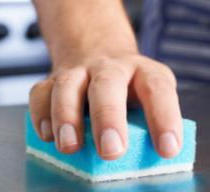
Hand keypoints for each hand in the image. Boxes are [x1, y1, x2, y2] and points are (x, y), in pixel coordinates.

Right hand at [29, 52, 181, 159]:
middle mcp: (111, 67)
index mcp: (144, 71)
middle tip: (112, 150)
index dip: (164, 117)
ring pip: (68, 85)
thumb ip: (146, 123)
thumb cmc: (129, 86)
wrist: (98, 48)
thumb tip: (149, 161)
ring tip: (70, 146)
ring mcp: (79, 70)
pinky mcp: (52, 79)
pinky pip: (41, 92)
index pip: (158, 89)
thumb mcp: (148, 96)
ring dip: (66, 116)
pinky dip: (41, 114)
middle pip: (107, 84)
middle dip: (108, 117)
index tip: (168, 148)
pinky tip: (48, 136)